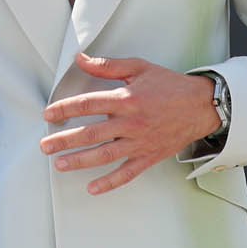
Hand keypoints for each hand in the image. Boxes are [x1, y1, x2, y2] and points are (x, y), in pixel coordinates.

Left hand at [40, 51, 222, 194]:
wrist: (201, 106)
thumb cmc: (170, 86)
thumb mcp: (139, 68)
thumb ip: (108, 66)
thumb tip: (81, 59)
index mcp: (126, 98)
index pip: (88, 104)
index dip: (65, 109)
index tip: (49, 114)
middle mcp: (131, 123)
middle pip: (91, 133)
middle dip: (64, 140)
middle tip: (45, 145)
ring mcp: (139, 142)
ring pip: (104, 155)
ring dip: (79, 161)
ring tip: (59, 165)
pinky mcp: (149, 156)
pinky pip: (127, 173)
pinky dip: (109, 182)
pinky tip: (93, 187)